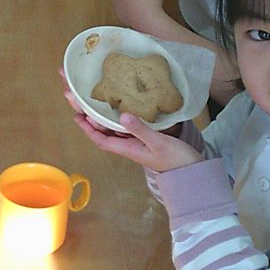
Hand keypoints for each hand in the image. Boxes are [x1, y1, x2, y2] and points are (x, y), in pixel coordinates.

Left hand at [61, 75, 199, 172]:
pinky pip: (125, 126)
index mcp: (127, 148)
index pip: (100, 138)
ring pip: (112, 127)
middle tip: (77, 98)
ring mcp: (136, 141)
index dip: (87, 128)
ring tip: (91, 98)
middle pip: (102, 130)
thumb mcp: (157, 143)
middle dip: (89, 115)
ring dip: (101, 114)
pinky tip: (118, 104)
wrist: (192, 172)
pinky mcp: (145, 137)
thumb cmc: (175, 160)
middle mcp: (127, 144)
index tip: (77, 115)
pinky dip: (118, 115)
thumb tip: (122, 115)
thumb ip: (140, 130)